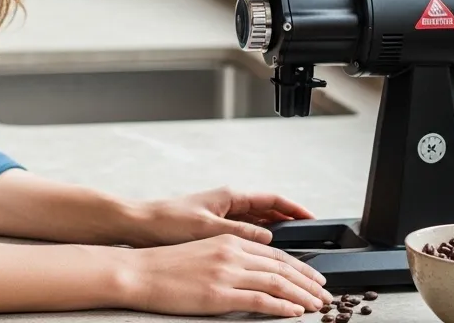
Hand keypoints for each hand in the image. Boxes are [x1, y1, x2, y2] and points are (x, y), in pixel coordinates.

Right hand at [114, 233, 333, 316]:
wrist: (139, 272)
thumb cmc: (165, 266)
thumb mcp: (203, 251)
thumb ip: (229, 256)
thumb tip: (253, 271)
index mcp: (229, 240)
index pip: (275, 254)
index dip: (300, 268)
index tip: (315, 279)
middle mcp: (232, 253)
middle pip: (283, 267)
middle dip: (309, 283)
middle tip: (325, 296)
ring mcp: (226, 273)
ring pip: (277, 283)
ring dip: (302, 296)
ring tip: (317, 307)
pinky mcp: (219, 294)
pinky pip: (260, 301)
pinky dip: (282, 307)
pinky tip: (294, 313)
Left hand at [124, 186, 315, 247]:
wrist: (141, 226)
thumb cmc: (168, 222)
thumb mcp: (207, 228)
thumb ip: (240, 233)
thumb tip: (269, 237)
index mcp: (230, 197)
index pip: (272, 201)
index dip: (294, 209)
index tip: (312, 219)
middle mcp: (229, 204)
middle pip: (269, 213)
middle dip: (290, 224)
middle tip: (310, 240)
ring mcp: (222, 216)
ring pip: (258, 225)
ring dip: (276, 235)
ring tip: (294, 252)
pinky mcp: (214, 230)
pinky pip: (245, 235)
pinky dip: (258, 244)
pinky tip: (265, 257)